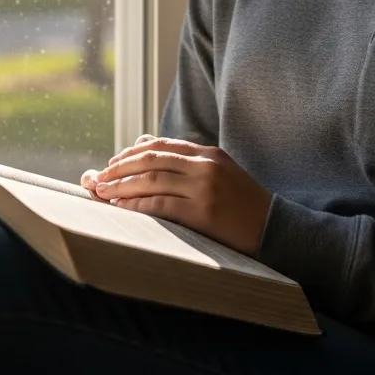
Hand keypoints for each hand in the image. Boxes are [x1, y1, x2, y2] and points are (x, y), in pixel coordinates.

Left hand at [79, 135, 272, 257]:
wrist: (276, 229)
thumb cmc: (243, 204)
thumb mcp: (220, 172)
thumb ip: (187, 161)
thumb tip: (144, 146)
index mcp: (208, 153)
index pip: (160, 146)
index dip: (131, 153)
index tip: (112, 163)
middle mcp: (205, 165)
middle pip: (151, 159)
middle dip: (120, 168)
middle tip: (99, 178)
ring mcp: (205, 188)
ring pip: (152, 180)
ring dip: (122, 186)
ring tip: (102, 193)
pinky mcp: (203, 213)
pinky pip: (161, 205)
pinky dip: (137, 205)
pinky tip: (122, 209)